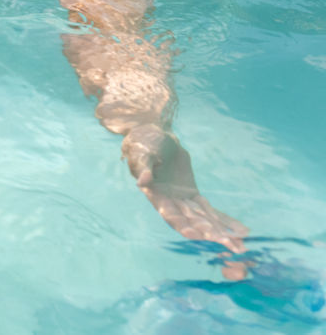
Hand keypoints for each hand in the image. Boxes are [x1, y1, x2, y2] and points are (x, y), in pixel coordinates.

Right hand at [123, 124, 250, 275]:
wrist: (155, 136)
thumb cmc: (144, 143)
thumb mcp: (141, 153)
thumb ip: (143, 168)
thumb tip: (143, 181)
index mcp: (155, 195)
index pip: (171, 215)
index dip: (184, 225)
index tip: (199, 236)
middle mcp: (170, 202)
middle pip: (193, 222)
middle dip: (212, 234)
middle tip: (231, 245)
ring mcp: (183, 200)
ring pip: (204, 219)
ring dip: (222, 233)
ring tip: (241, 246)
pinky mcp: (192, 194)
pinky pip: (210, 209)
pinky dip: (224, 220)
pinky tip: (240, 231)